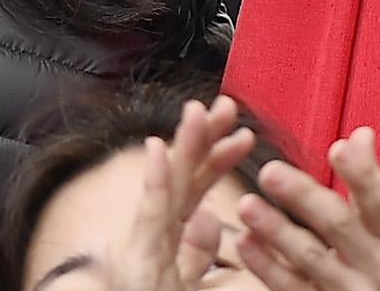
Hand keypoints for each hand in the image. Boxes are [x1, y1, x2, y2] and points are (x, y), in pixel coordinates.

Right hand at [116, 96, 257, 290]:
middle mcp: (154, 236)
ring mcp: (143, 247)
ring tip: (197, 112)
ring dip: (183, 147)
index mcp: (168, 239)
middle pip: (184, 180)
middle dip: (205, 140)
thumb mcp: (185, 285)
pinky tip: (158, 150)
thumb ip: (195, 254)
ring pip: (168, 190)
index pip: (197, 190)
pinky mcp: (136, 262)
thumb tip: (211, 218)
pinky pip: (148, 218)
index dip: (217, 159)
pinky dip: (154, 184)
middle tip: (227, 105)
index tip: (243, 132)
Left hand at [234, 127, 379, 290]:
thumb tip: (362, 136)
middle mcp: (372, 267)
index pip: (379, 201)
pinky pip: (290, 287)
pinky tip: (246, 243)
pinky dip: (266, 265)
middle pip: (339, 225)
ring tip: (247, 205)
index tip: (338, 147)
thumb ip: (366, 185)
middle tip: (271, 171)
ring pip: (309, 258)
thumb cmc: (368, 273)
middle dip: (304, 196)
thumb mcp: (378, 232)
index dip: (361, 174)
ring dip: (277, 229)